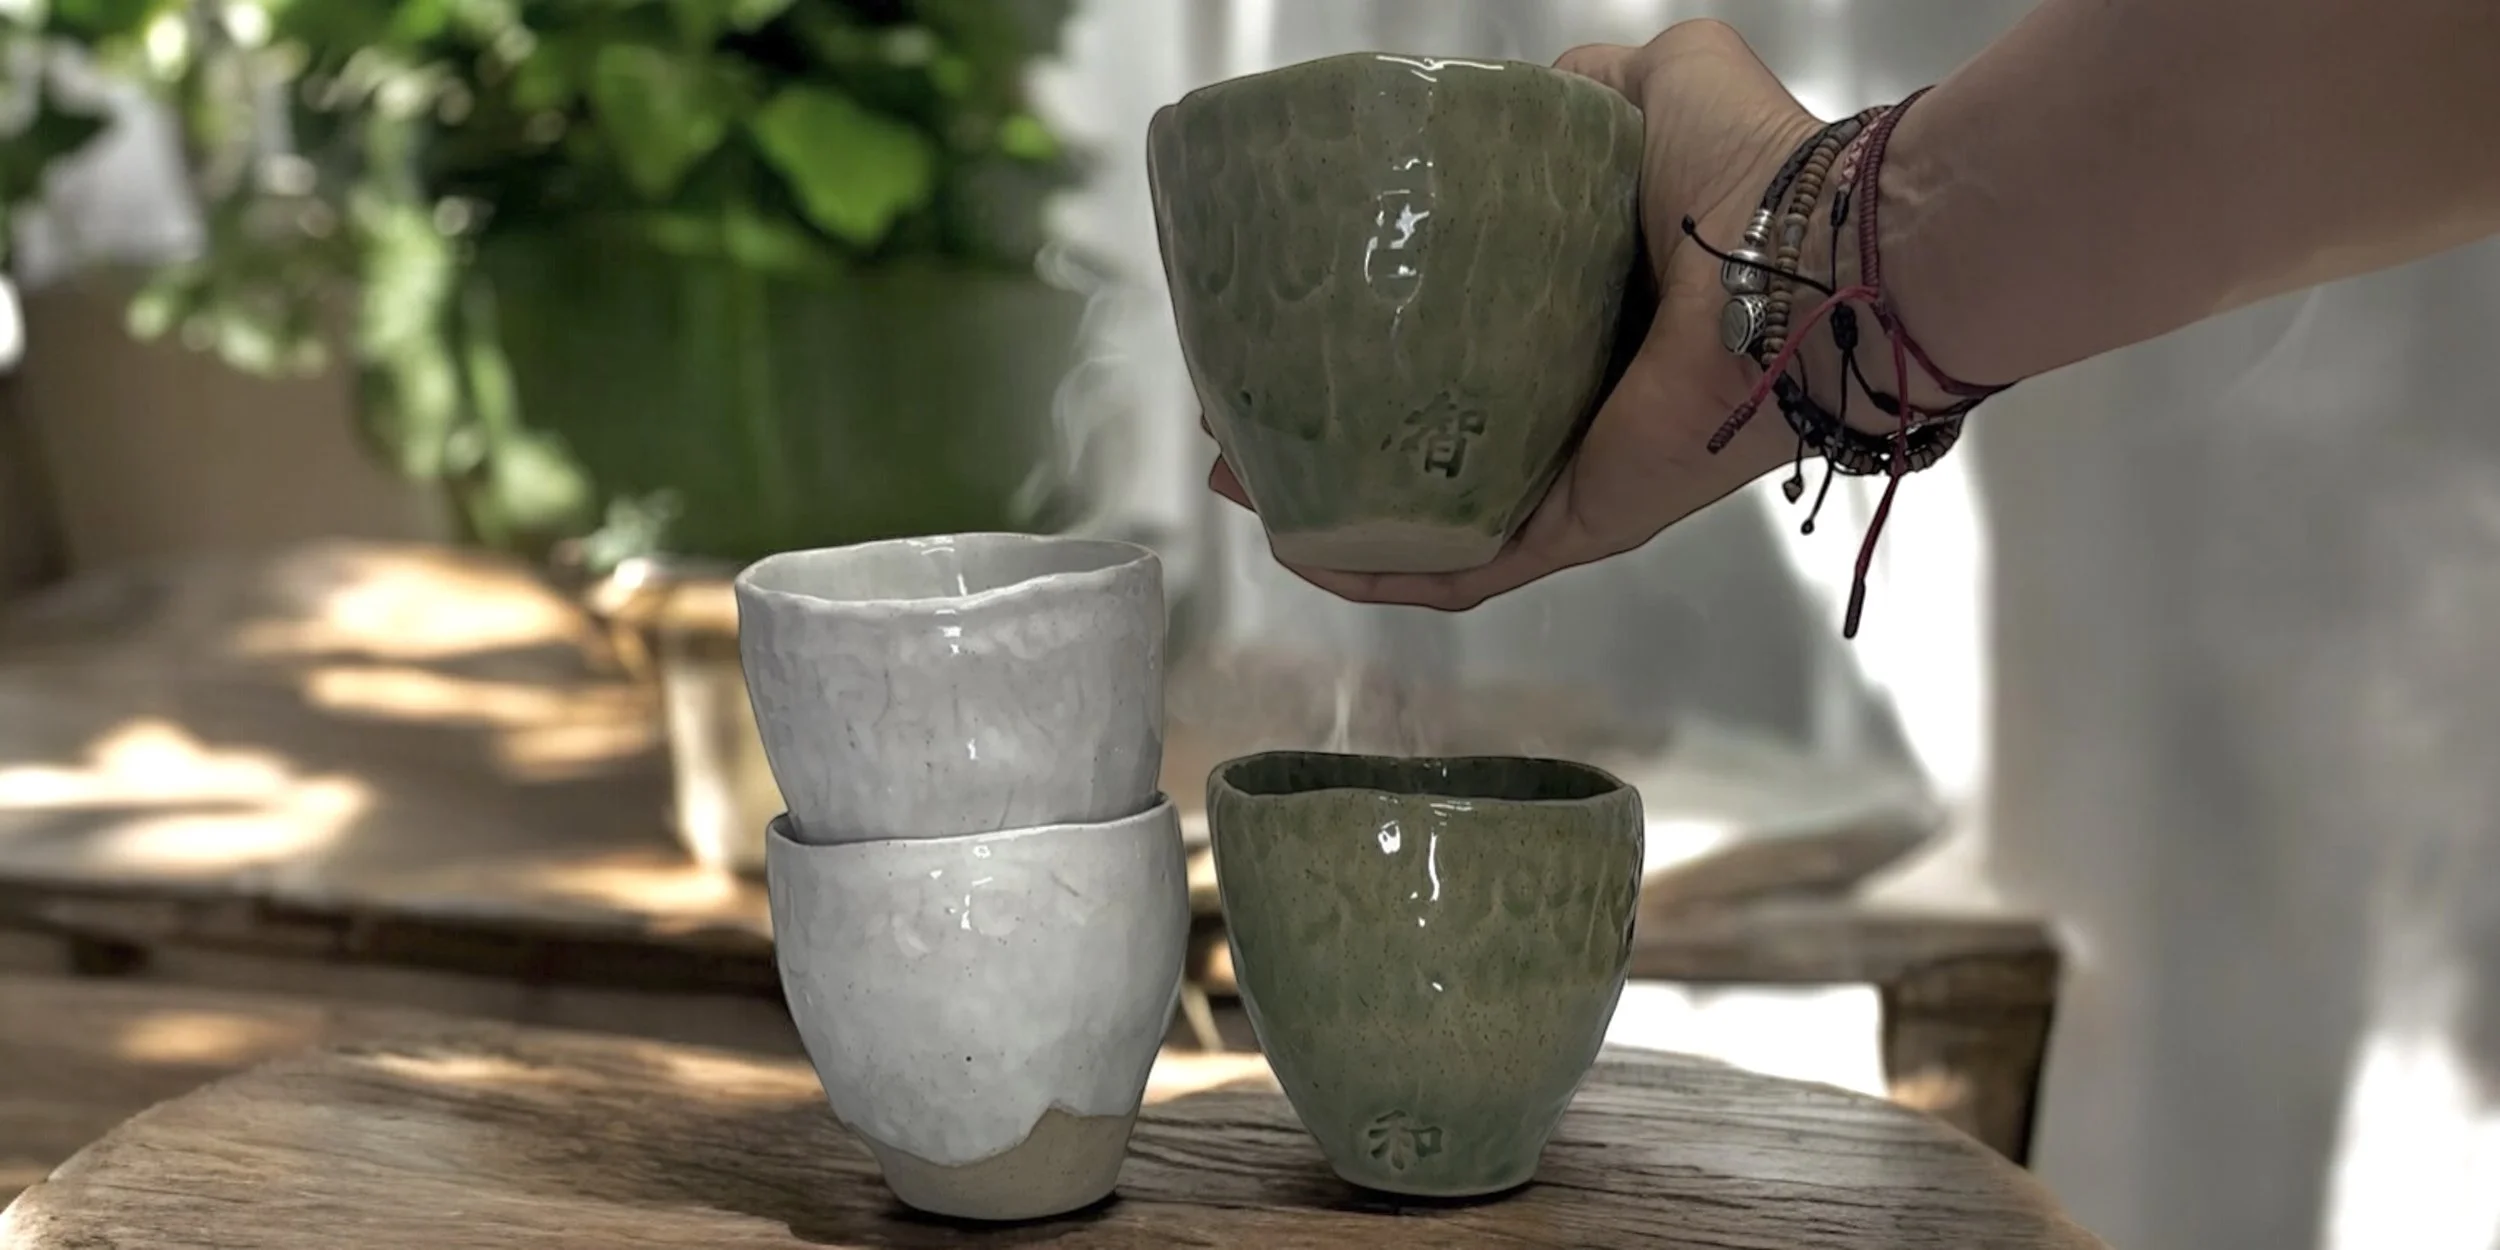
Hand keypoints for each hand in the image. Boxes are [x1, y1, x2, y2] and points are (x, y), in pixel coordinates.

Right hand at [1207, 21, 1820, 609]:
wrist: (1805, 260)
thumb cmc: (1750, 170)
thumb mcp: (1654, 88)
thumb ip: (1584, 92)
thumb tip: (1526, 97)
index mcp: (1588, 316)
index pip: (1463, 338)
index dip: (1376, 332)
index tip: (1294, 315)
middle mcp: (1578, 402)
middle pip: (1429, 433)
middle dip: (1332, 427)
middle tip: (1247, 405)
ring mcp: (1576, 476)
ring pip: (1428, 513)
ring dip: (1333, 510)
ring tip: (1245, 481)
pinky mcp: (1579, 524)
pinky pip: (1463, 568)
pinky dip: (1380, 569)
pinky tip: (1303, 548)